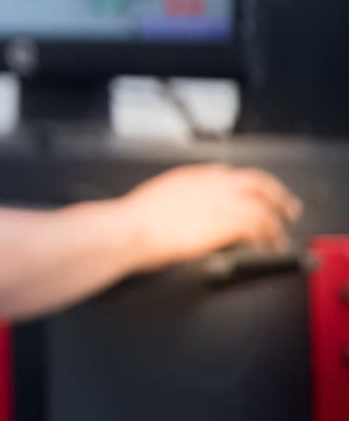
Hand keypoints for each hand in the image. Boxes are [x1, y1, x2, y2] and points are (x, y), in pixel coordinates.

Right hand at [120, 164, 301, 269]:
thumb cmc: (135, 220)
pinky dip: (267, 238)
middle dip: (277, 195)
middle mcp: (212, 183)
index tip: (254, 197)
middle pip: (259, 182)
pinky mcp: (228, 222)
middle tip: (288, 208)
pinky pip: (259, 228)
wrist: (132, 228)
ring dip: (276, 224)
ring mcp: (222, 201)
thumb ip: (176, 195)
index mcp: (193, 176)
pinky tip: (267, 246)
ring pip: (264, 207)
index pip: (230, 174)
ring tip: (279, 238)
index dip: (247, 187)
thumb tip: (182, 205)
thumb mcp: (156, 196)